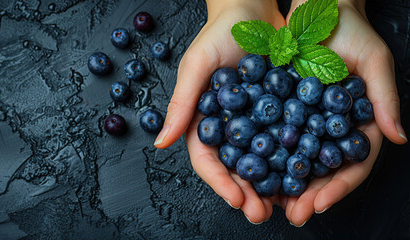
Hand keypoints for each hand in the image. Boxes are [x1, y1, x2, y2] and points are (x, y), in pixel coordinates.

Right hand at [154, 0, 285, 223]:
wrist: (254, 10)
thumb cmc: (219, 34)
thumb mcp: (196, 66)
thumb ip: (181, 104)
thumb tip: (160, 143)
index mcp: (204, 120)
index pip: (207, 160)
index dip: (220, 182)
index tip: (237, 199)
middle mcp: (228, 126)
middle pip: (235, 167)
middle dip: (248, 193)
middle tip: (262, 214)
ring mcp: (254, 121)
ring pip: (261, 160)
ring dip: (271, 184)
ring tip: (285, 203)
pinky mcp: (279, 111)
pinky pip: (285, 138)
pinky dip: (292, 157)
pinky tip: (303, 172)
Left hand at [280, 0, 407, 226]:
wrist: (317, 10)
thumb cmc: (351, 32)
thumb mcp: (373, 62)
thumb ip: (385, 99)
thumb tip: (399, 137)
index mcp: (356, 123)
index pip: (352, 163)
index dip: (338, 185)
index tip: (320, 203)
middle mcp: (330, 127)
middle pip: (321, 168)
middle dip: (308, 194)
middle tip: (293, 215)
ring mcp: (305, 120)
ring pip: (296, 159)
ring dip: (285, 184)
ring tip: (271, 204)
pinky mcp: (281, 109)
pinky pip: (273, 136)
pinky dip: (267, 157)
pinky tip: (256, 172)